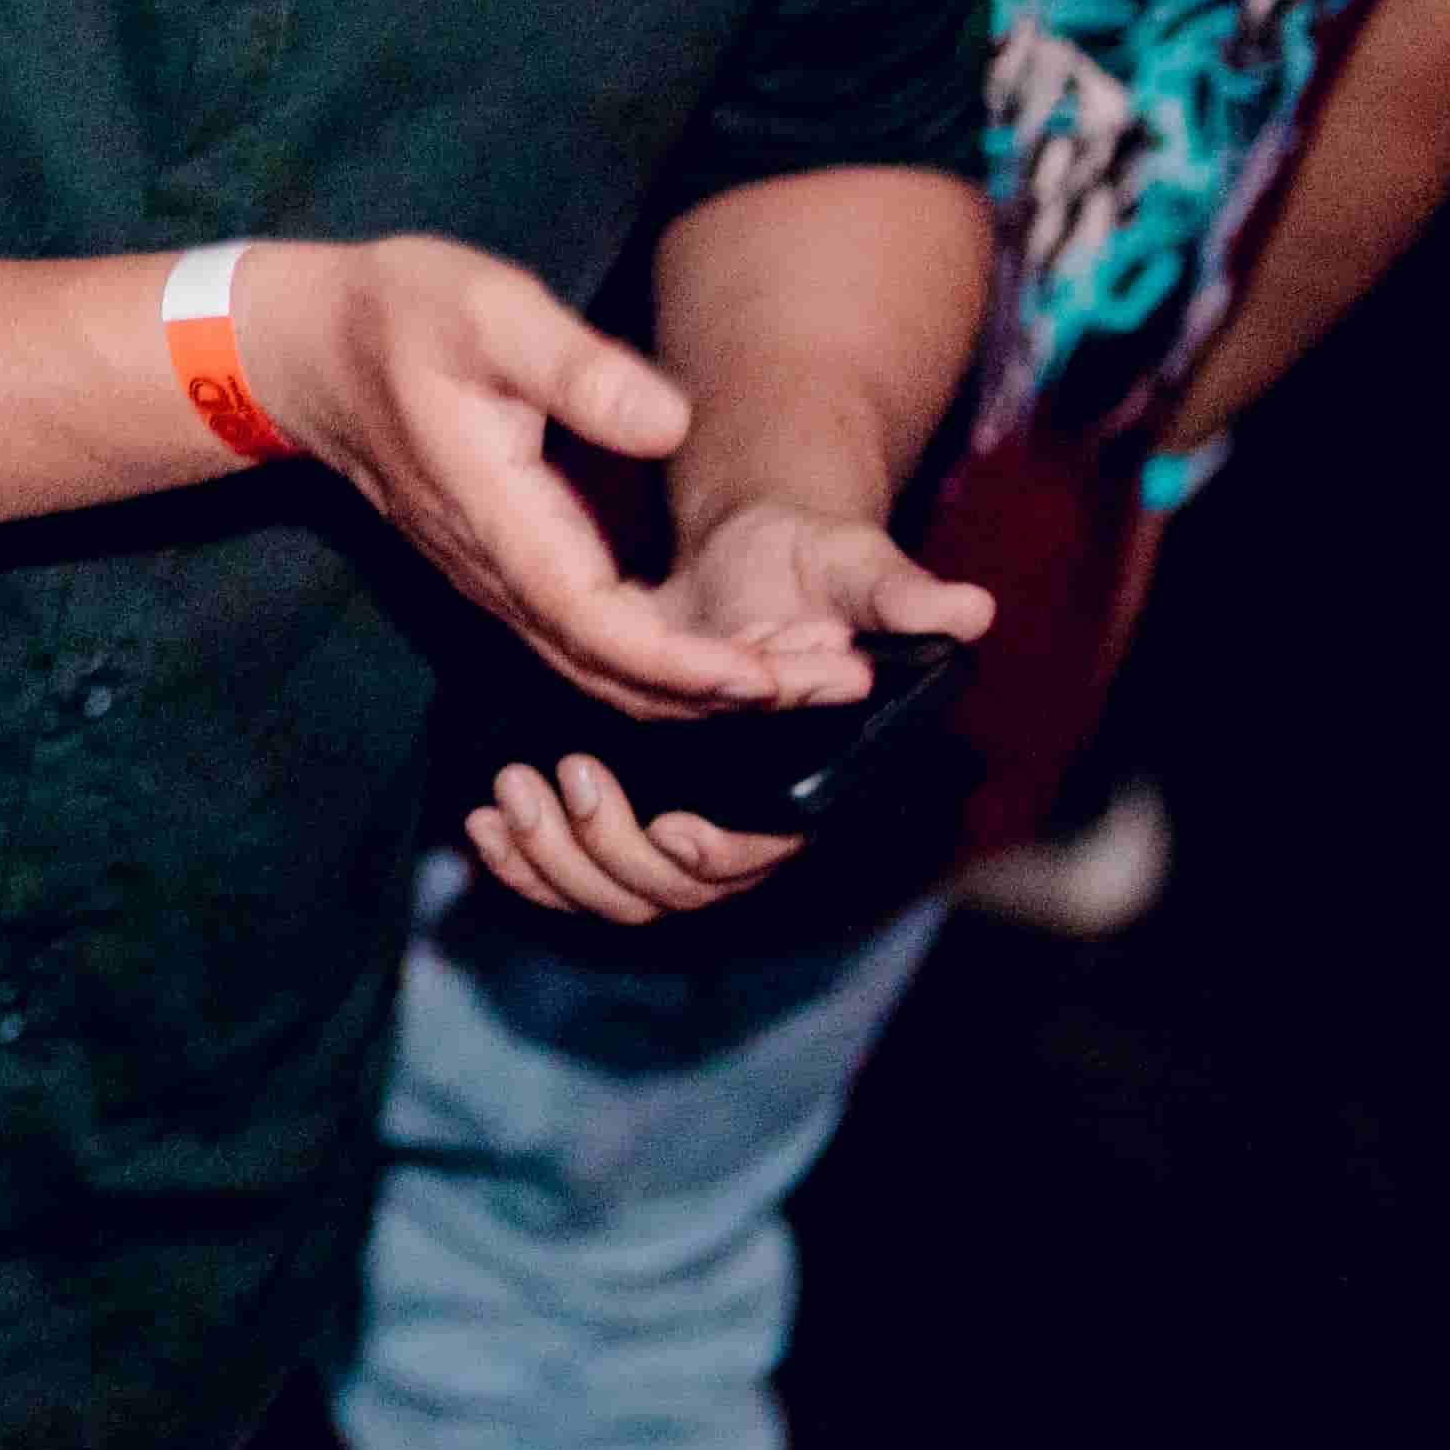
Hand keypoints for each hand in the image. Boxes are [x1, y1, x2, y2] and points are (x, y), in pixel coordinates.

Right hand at [227, 237, 806, 720]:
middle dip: (724, 693)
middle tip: (834, 683)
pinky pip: (591, 646)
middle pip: (613, 673)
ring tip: (807, 675)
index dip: (687, 665)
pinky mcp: (509, 573)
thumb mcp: (490, 313)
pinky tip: (730, 653)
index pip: (599, 625)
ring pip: (603, 671)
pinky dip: (667, 666)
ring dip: (704, 689)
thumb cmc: (401, 316)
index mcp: (497, 516)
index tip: (771, 676)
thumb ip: (578, 371)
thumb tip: (671, 424)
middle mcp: (496, 570)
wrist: (312, 350)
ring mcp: (498, 580)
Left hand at [466, 497, 996, 920]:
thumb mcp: (852, 565)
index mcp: (805, 782)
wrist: (754, 558)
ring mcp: (677, 816)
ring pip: (613, 891)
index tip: (678, 827)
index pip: (766, 853)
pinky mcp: (625, 800)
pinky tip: (481, 824)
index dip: (722, 855)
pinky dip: (524, 860)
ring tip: (509, 794)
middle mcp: (741, 817)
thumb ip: (899, 592)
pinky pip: (571, 866)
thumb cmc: (813, 564)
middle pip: (672, 890)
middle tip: (564, 777)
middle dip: (611, 850)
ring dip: (554, 860)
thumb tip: (969, 607)